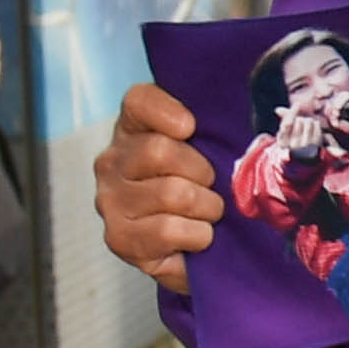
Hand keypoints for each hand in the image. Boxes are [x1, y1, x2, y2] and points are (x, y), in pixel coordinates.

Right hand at [93, 81, 220, 291]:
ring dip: (207, 208)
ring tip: (208, 213)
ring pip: (172, 194)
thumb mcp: (207, 148)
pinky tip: (197, 236)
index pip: (138, 101)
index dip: (167, 111)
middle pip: (160, 151)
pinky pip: (169, 231)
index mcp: (132, 128)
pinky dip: (198, 236)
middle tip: (211, 186)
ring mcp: (110, 202)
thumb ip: (212, 125)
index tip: (190, 127)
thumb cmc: (200, 187)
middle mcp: (111, 162)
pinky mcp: (120, 240)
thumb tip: (239, 114)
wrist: (186, 246)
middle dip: (203, 172)